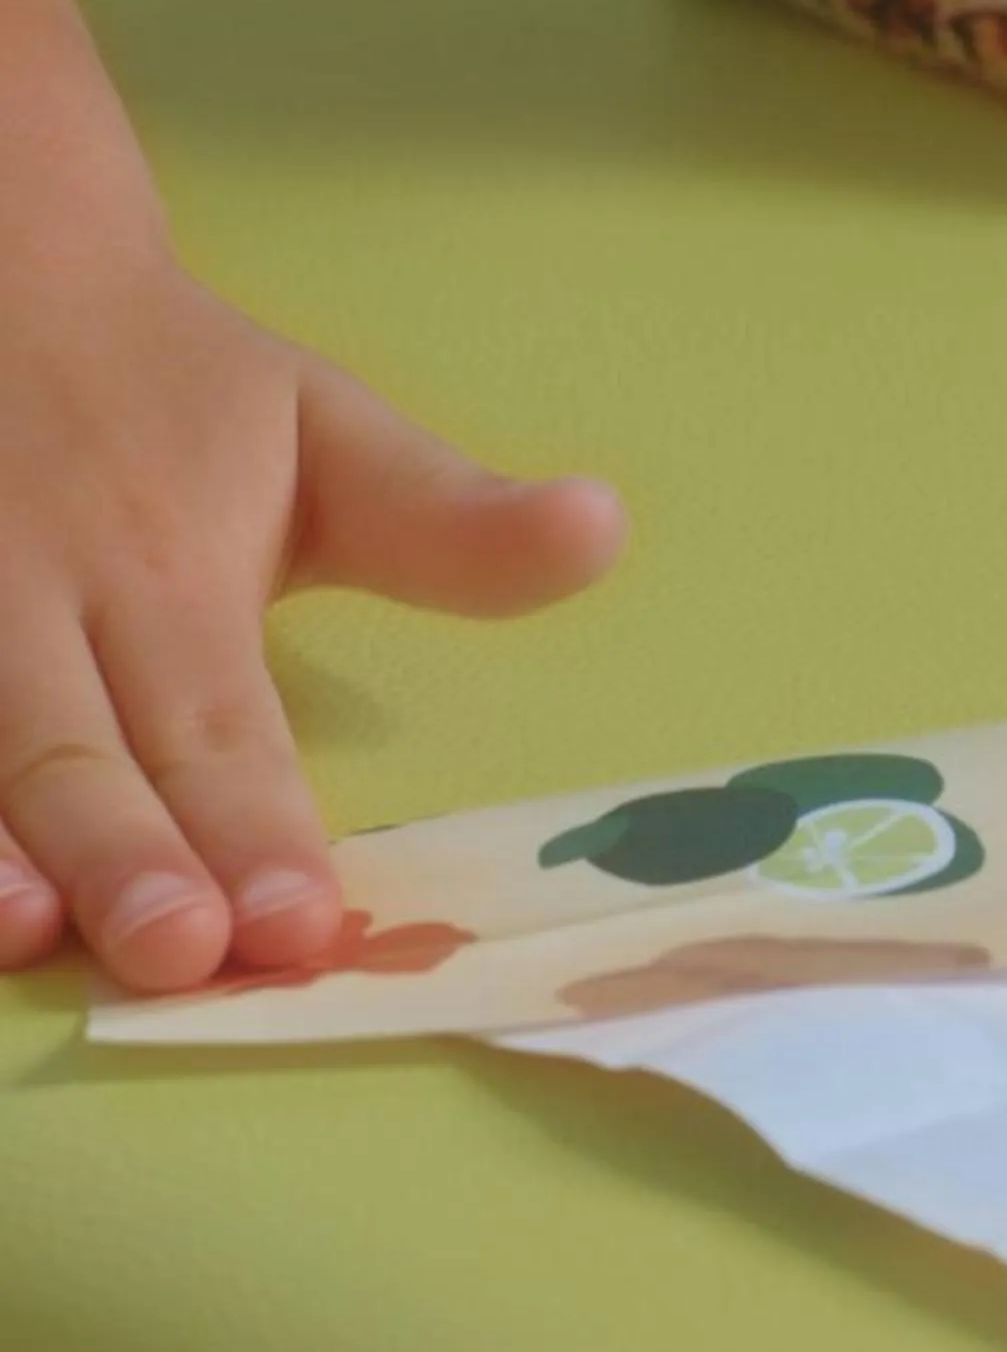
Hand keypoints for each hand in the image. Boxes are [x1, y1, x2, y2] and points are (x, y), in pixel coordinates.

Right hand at [0, 153, 624, 992]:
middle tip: (181, 956)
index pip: (219, 724)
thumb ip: (450, 519)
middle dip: (129, 858)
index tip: (301, 922)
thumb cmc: (176, 395)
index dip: (258, 823)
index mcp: (163, 571)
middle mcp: (31, 603)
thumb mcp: (325, 434)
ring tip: (30, 935)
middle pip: (78, 750)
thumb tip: (605, 530)